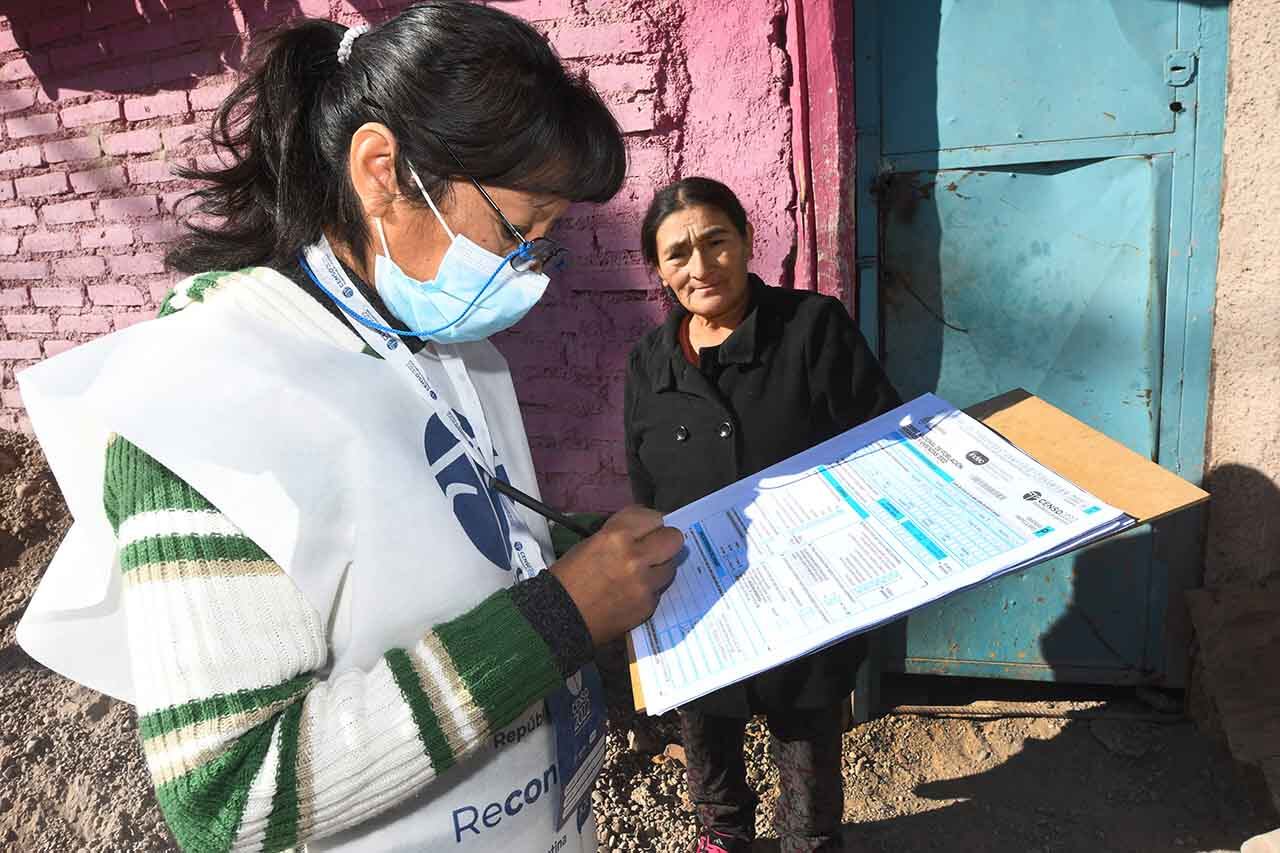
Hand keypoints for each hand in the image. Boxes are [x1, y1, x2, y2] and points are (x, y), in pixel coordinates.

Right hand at [550, 505, 681, 645]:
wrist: (561, 616)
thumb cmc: (569, 578)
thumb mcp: (591, 542)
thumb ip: (621, 534)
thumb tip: (644, 531)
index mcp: (616, 536)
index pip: (654, 517)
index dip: (651, 523)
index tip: (648, 528)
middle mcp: (635, 557)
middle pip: (674, 538)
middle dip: (665, 541)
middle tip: (654, 547)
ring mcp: (644, 583)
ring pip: (671, 565)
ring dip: (659, 566)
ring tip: (641, 572)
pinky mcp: (648, 605)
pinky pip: (659, 589)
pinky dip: (650, 589)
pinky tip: (632, 591)